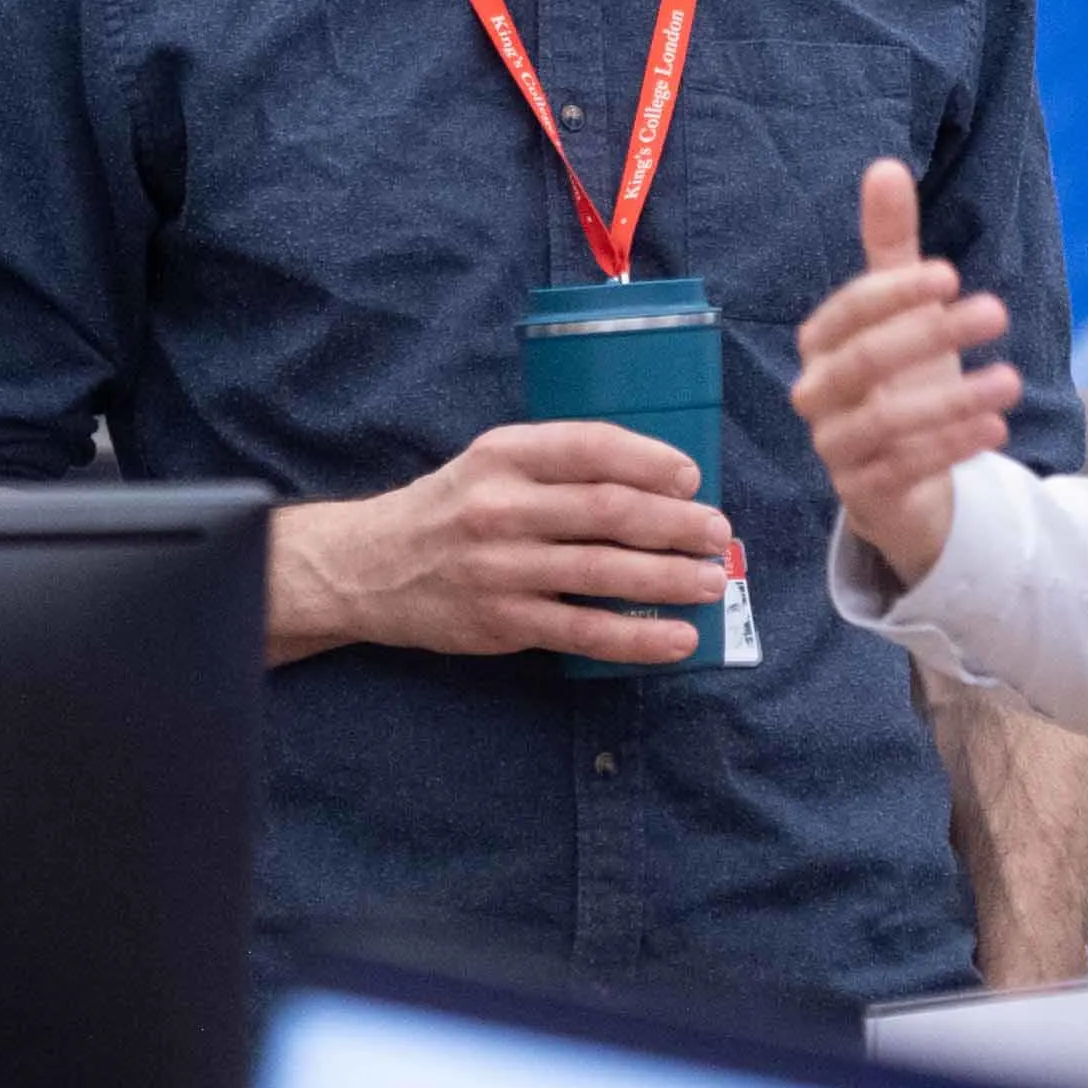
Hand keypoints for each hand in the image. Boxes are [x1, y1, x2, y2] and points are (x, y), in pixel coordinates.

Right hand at [266, 422, 730, 668]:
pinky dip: (637, 637)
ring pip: (603, 571)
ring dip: (668, 578)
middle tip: (719, 533)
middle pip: (607, 510)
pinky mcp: (502, 621)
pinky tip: (677, 639)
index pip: (590, 447)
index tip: (691, 477)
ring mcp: (500, 567)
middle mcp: (501, 507)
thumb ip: (557, 465)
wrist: (368, 567)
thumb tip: (657, 481)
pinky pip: (583, 630)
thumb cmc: (450, 510)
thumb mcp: (491, 464)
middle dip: (676, 523)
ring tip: (711, 582)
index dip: (650, 460)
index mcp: (504, 454)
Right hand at [792, 159, 1021, 583]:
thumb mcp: (904, 311)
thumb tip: (885, 166)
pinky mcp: (862, 493)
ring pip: (884, 422)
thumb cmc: (899, 379)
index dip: (895, 292)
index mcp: (820, 342)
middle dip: (931, 334)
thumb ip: (890, 244)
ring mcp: (835, 447)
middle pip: (863, 362)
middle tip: (997, 309)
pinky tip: (997, 427)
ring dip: (951, 400)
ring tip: (1012, 380)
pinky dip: (951, 447)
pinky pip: (902, 470)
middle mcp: (817, 394)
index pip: (847, 311)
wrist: (899, 479)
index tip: (952, 274)